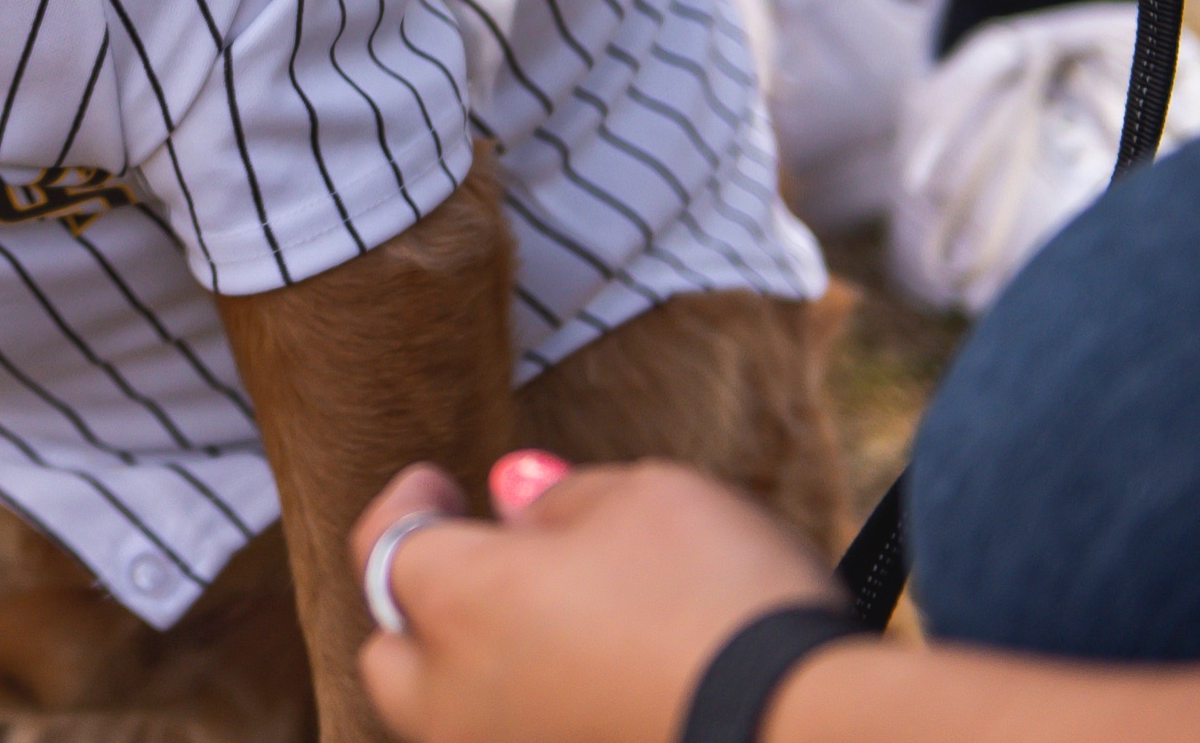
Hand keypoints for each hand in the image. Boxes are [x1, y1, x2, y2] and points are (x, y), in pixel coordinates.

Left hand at [350, 460, 841, 742]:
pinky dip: (541, 720)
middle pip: (394, 657)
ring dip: (479, 676)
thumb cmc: (725, 601)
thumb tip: (519, 512)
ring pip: (452, 722)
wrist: (810, 732)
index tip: (434, 482)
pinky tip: (598, 691)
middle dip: (422, 610)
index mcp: (460, 604)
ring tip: (547, 633)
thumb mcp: (646, 498)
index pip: (389, 545)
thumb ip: (561, 501)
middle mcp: (459, 702)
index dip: (408, 503)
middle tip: (481, 569)